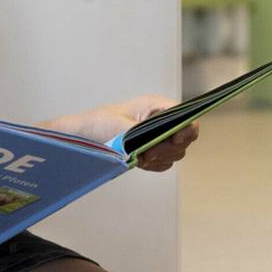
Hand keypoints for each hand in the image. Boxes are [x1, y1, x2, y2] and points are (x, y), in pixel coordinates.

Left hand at [55, 94, 197, 171]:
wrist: (84, 136)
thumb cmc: (98, 123)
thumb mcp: (118, 126)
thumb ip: (140, 134)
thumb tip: (153, 144)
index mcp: (155, 106)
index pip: (186, 116)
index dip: (187, 128)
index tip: (176, 139)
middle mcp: (161, 120)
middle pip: (184, 138)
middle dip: (167, 148)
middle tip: (147, 154)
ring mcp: (158, 136)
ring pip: (176, 152)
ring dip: (160, 158)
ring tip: (140, 158)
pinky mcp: (153, 151)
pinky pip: (165, 162)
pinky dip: (155, 165)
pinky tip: (139, 162)